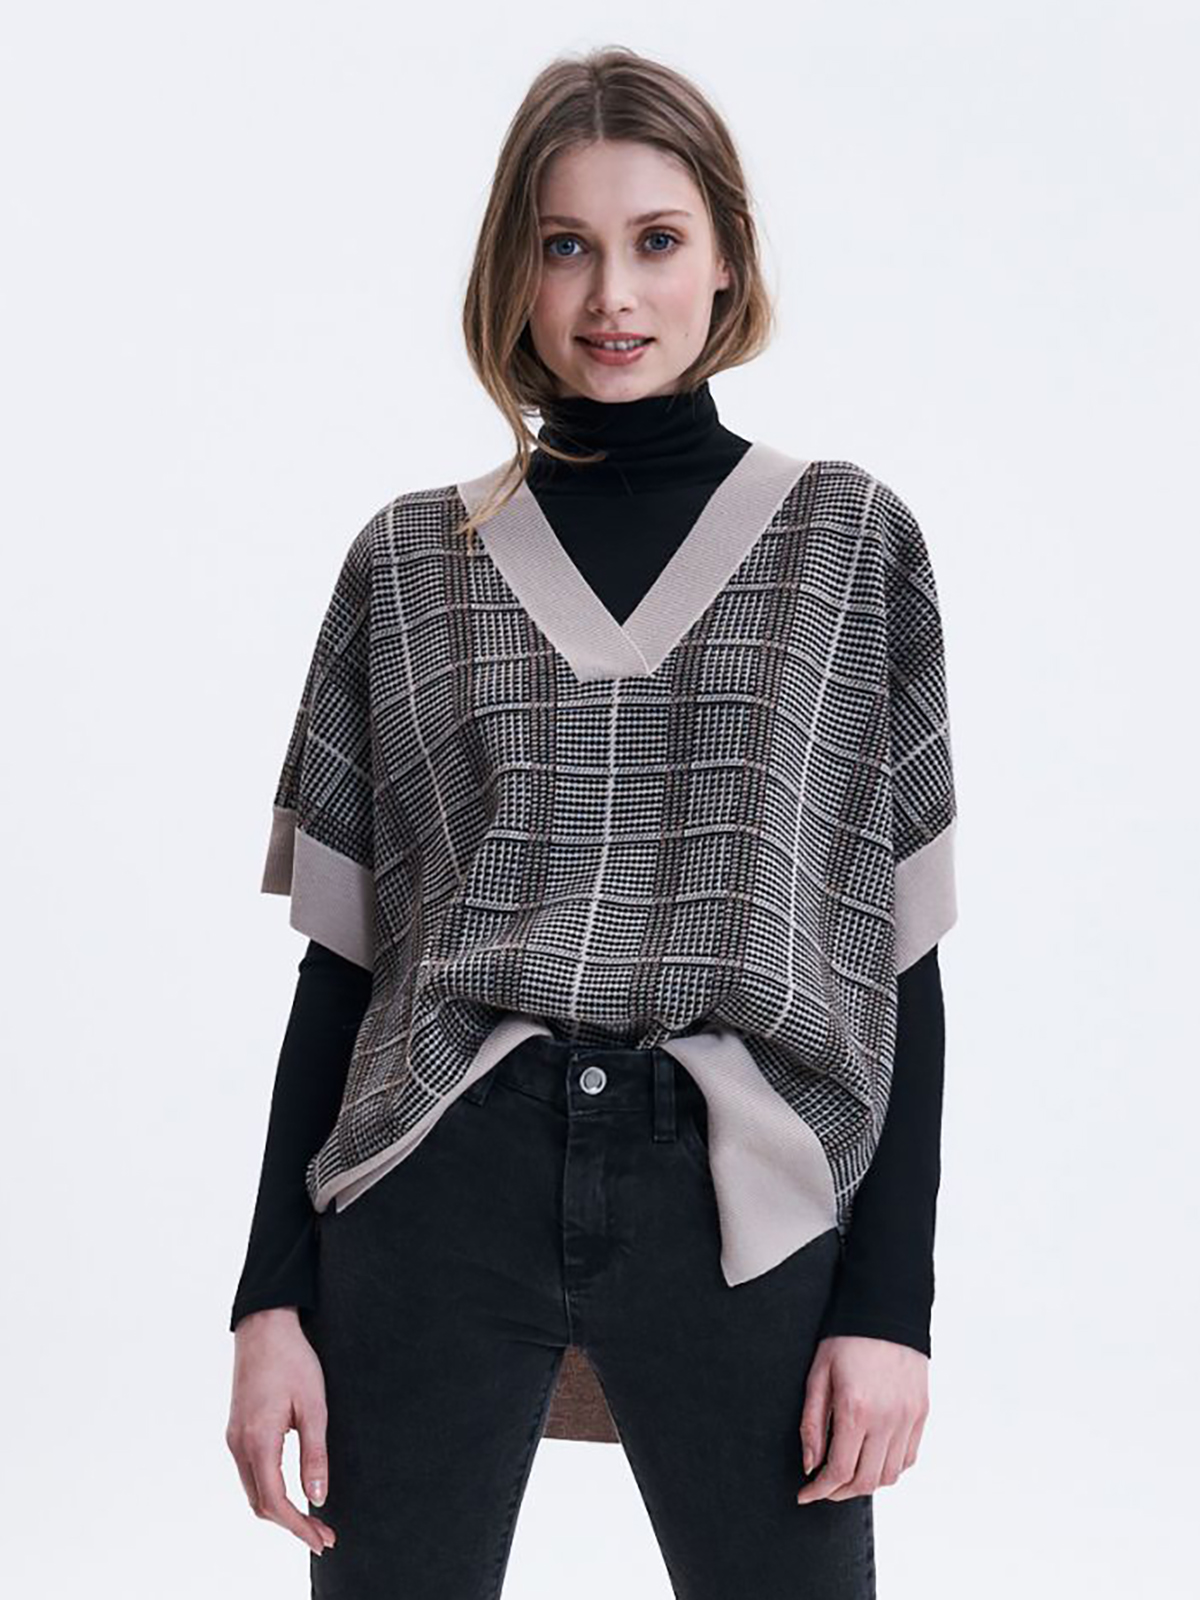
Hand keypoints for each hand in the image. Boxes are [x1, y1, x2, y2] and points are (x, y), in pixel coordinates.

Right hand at [225, 1307, 336, 1555]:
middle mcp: (238, 1445)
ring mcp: (234, 1438)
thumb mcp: (313, 1406)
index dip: (299, 1526)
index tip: (322, 1540)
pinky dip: (269, 1491)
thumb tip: (318, 1497)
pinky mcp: (236, 1430)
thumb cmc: (293, 1360)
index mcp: (258, 1441)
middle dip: (291, 1524)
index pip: (276, 1501)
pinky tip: (290, 1491)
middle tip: (323, 1534)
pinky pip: (250, 1473)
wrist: (264, 1326)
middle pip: (260, 1503)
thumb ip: (314, 1454)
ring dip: (279, 1509)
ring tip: (311, 1519)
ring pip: (253, 1490)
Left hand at [796, 1334, 928, 1502]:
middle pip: (866, 1481)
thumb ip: (812, 1423)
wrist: (886, 1310)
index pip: (839, 1471)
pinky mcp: (921, 1413)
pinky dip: (889, 1468)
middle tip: (823, 1487)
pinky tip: (872, 1458)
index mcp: (856, 1410)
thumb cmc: (846, 1339)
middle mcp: (887, 1419)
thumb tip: (810, 1464)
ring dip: (866, 1483)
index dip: (820, 1491)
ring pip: (889, 1475)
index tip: (806, 1494)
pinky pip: (908, 1458)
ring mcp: (908, 1418)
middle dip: (840, 1492)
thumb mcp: (818, 1375)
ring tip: (846, 1473)